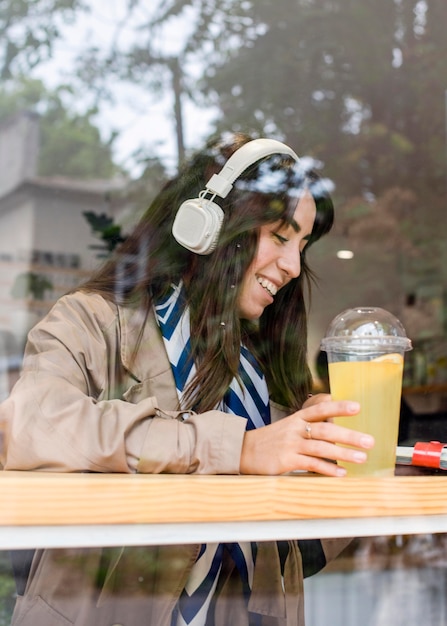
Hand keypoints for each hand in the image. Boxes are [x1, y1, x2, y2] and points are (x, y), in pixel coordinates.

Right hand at [239, 399, 373, 475]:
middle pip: (325, 429)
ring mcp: (290, 444)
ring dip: (343, 453)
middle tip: (369, 441)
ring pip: (321, 447)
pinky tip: (341, 473)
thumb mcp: (289, 426)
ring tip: (362, 458)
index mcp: (297, 418)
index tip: (357, 407)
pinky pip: (311, 464)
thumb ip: (310, 424)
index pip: (320, 409)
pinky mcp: (286, 460)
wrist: (244, 451)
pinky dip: (328, 468)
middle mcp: (295, 428)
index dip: (339, 407)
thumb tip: (335, 423)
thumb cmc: (272, 440)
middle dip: (349, 435)